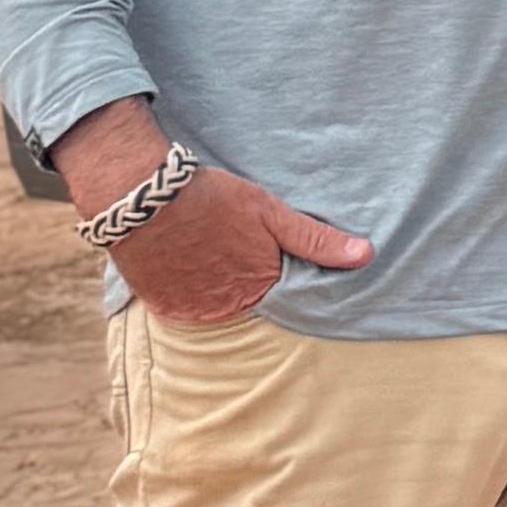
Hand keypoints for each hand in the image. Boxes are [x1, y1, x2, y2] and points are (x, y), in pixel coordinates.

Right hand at [52, 98, 371, 323]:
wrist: (140, 196)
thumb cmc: (211, 199)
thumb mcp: (270, 212)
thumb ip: (316, 239)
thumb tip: (366, 255)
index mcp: (259, 288)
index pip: (280, 290)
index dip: (274, 268)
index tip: (263, 251)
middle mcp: (226, 309)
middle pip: (246, 299)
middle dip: (244, 279)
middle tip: (229, 247)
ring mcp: (190, 310)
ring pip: (213, 302)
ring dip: (214, 285)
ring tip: (206, 251)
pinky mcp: (161, 305)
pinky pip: (182, 303)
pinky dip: (185, 287)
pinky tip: (185, 260)